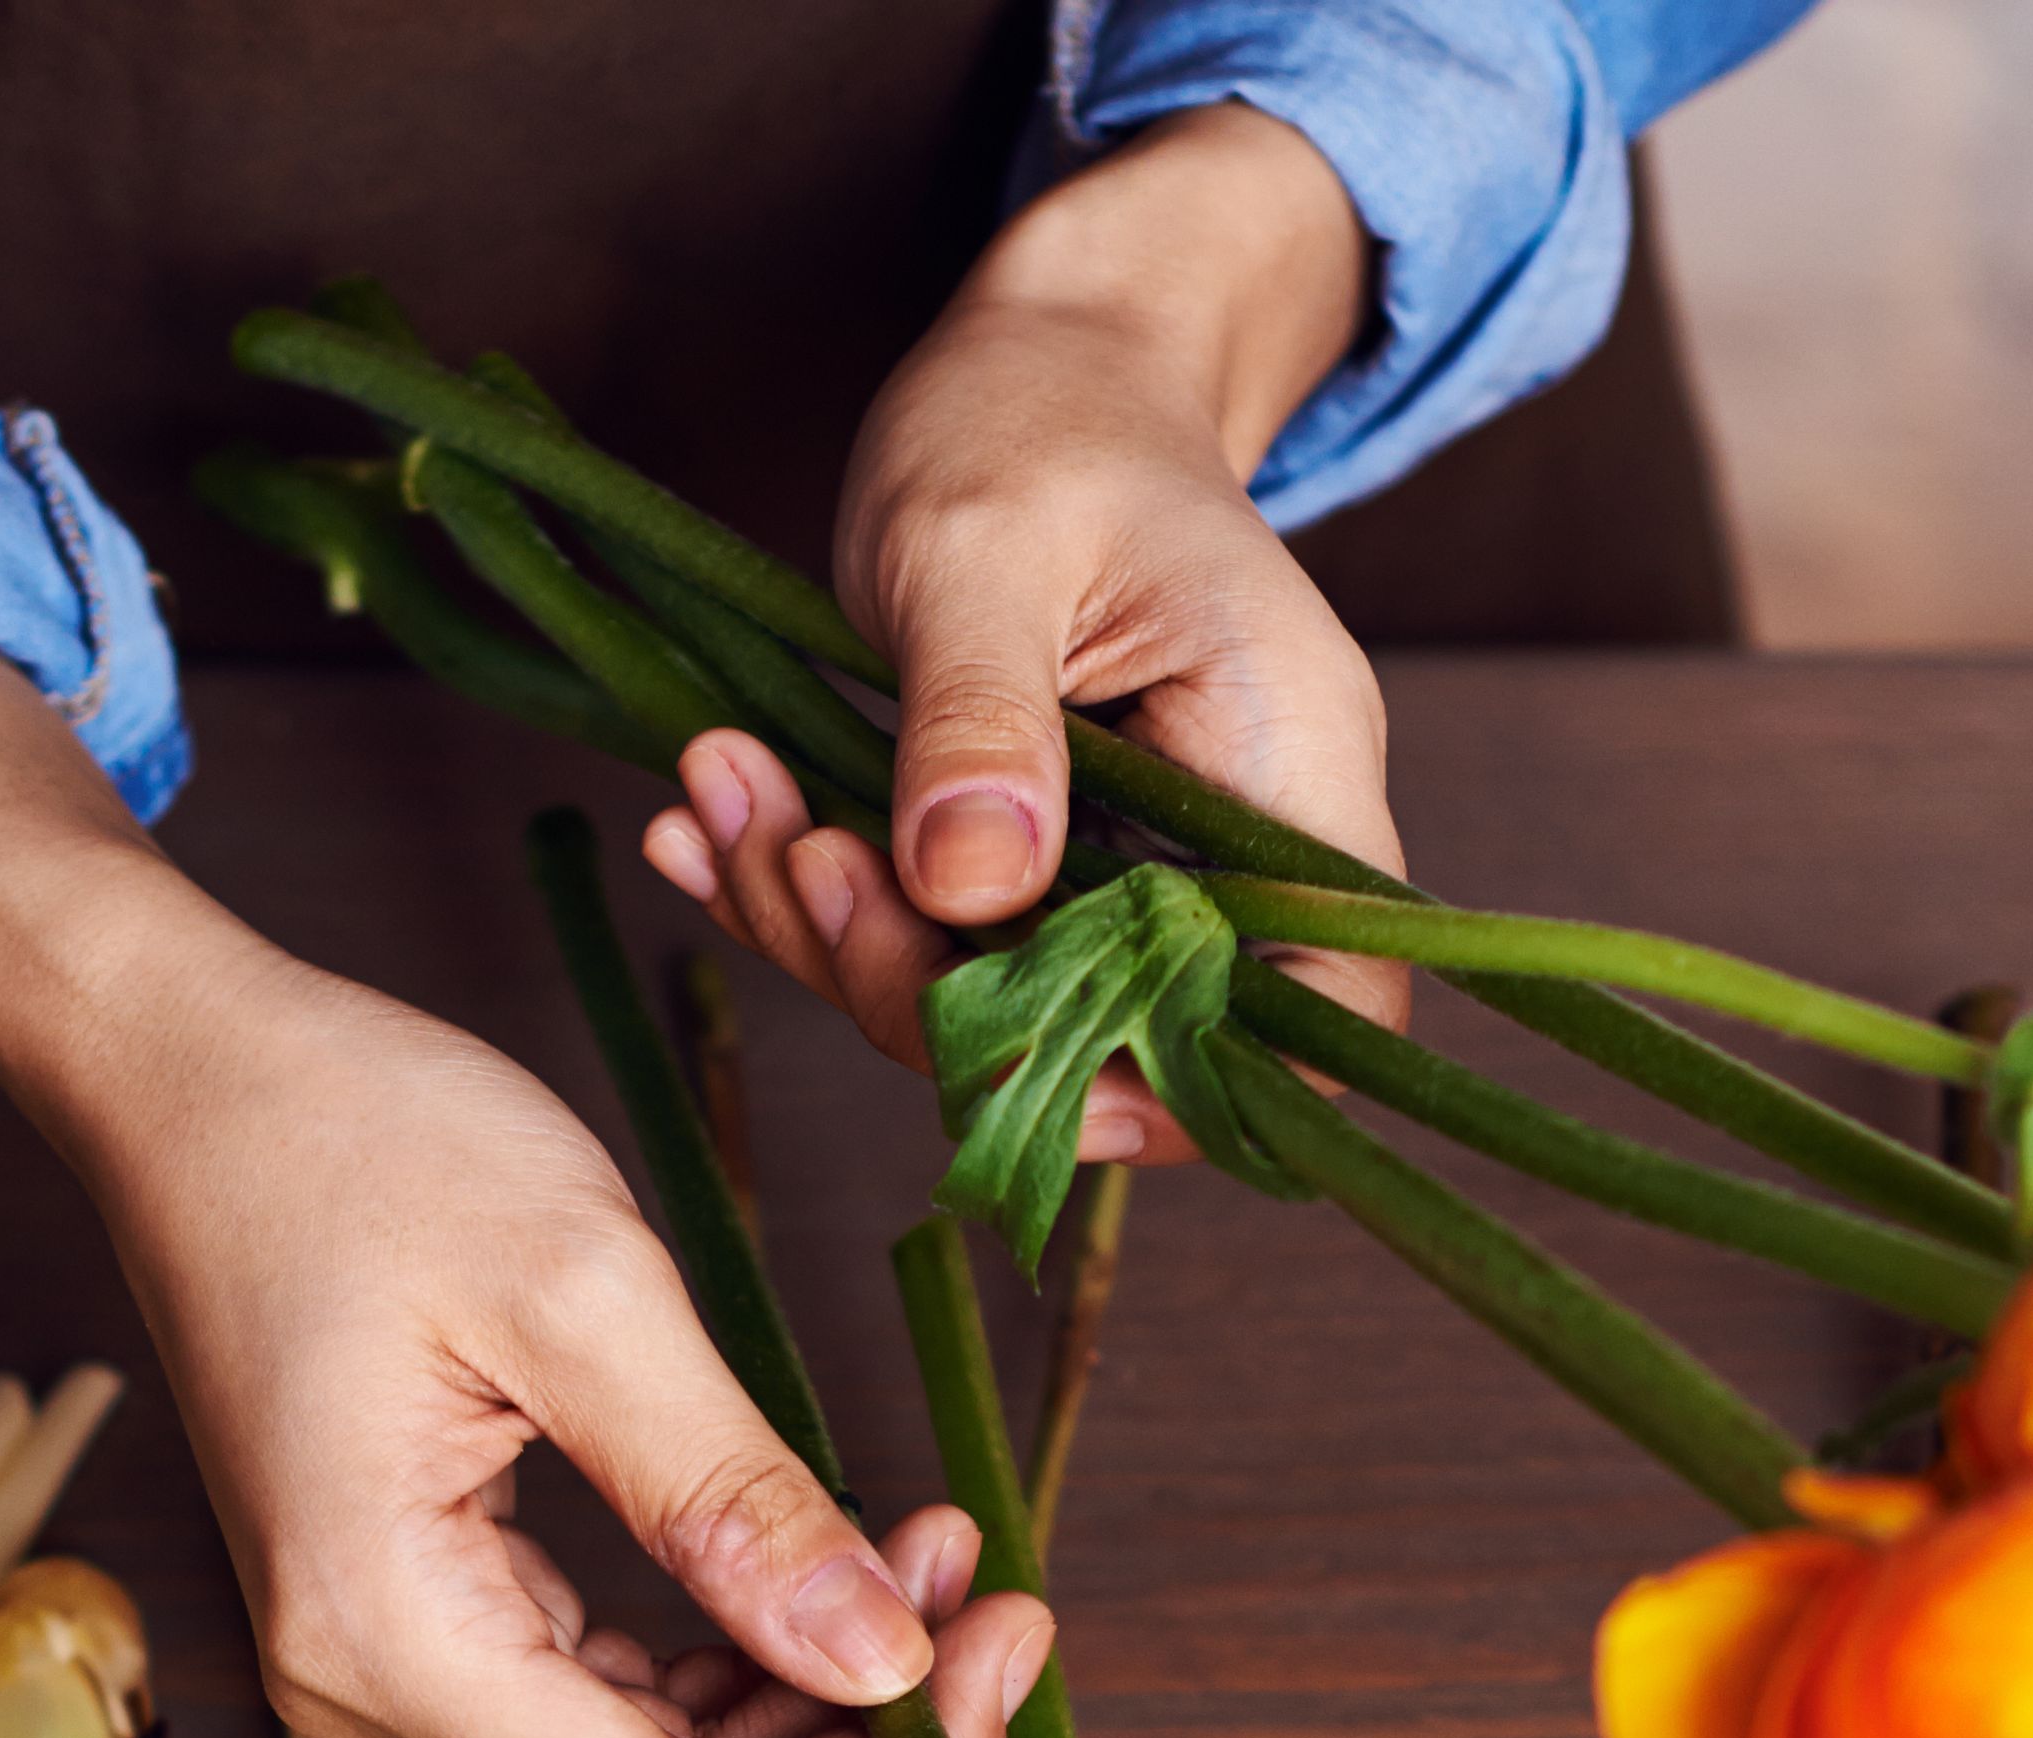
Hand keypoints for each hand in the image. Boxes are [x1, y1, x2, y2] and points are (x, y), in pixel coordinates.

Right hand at [0, 631, 1055, 1737]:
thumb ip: (732, 1495)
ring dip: (816, 1703)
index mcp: (385, 1630)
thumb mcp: (579, 1289)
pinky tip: (853, 1570)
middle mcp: (362, 1682)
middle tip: (1017, 1638)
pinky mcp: (414, 1604)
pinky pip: (608, 1694)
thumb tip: (880, 1663)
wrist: (186, 1071)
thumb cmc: (348, 1136)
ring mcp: (383, 1653)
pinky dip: (740, 1654)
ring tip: (958, 1576)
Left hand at [642, 99, 1412, 1157]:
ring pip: (988, 995)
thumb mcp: (989, 541)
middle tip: (795, 852)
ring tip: (719, 790)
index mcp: (1285, 765)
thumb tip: (970, 889)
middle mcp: (1220, 840)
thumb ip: (981, 715)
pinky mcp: (1019, 853)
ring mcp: (1117, 858)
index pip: (1327, 1001)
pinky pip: (918, 929)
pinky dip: (800, 890)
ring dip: (829, 929)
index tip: (1033, 1066)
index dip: (1202, 1084)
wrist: (1037, 358)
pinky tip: (706, 821)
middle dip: (926, 988)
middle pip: (1117, 1029)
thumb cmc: (1039, 412)